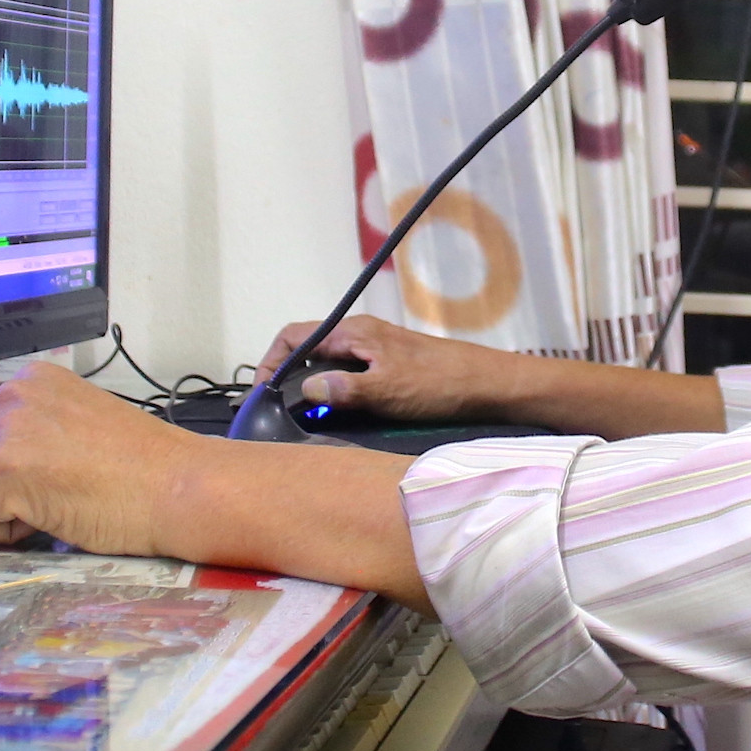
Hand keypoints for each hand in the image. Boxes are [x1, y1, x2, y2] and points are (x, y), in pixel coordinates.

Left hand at [0, 363, 196, 552]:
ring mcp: (3, 434)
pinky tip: (48, 518)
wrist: (179, 488)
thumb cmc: (144, 469)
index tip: (52, 476)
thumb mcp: (77, 425)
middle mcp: (12, 397)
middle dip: (0, 490)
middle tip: (58, 494)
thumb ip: (35, 431)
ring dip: (1, 511)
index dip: (13, 469)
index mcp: (32, 380)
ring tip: (57, 504)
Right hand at [257, 314, 512, 421]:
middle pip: (308, 349)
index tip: (263, 393)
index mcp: (354, 333)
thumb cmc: (438, 384)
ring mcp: (375, 352)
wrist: (488, 385)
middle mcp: (360, 336)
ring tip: (301, 418)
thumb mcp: (387, 390)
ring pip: (328, 365)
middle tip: (277, 411)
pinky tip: (336, 416)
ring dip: (311, 388)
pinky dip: (333, 394)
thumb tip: (305, 389)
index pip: (295, 335)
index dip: (271, 360)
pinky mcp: (388, 369)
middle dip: (287, 376)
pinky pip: (347, 377)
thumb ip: (343, 390)